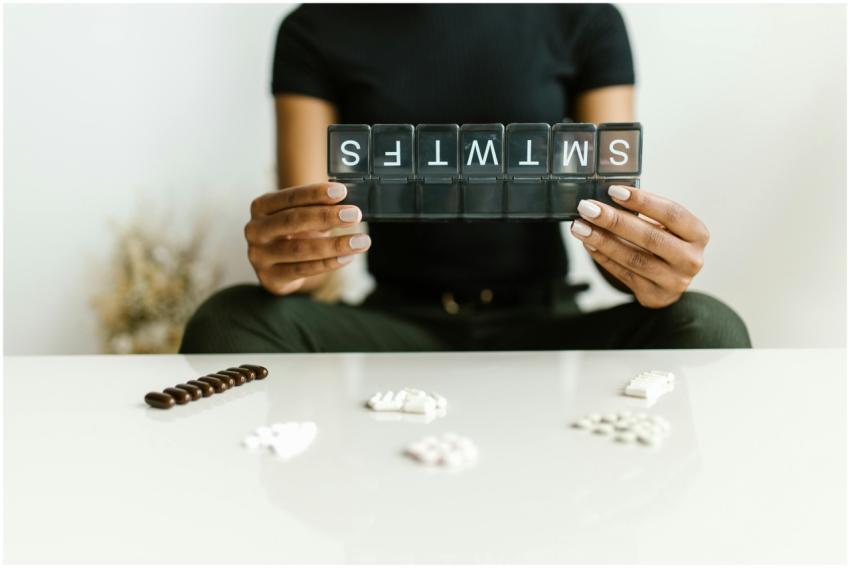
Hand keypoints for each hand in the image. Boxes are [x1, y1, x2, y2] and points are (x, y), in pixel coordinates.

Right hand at [244, 182, 369, 294]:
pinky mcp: (270, 278)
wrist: (277, 267)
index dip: (315, 193)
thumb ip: (319, 209)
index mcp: (261, 206)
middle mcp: (255, 230)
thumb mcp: (302, 217)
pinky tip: (347, 257)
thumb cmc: (294, 234)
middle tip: (355, 215)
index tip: (342, 192)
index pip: (289, 197)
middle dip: (326, 216)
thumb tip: (349, 206)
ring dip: (334, 245)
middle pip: (293, 221)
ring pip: (300, 249)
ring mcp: (259, 255)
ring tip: (361, 241)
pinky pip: (302, 270)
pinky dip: (327, 263)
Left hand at [569, 185, 708, 307]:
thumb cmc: (665, 242)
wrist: (670, 279)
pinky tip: (587, 243)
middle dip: (614, 221)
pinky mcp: (654, 295)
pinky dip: (602, 257)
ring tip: (579, 226)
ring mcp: (674, 281)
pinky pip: (623, 274)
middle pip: (650, 237)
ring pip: (634, 259)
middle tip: (587, 208)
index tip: (613, 190)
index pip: (671, 213)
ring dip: (602, 240)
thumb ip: (643, 212)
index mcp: (697, 234)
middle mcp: (691, 259)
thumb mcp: (665, 225)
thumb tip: (605, 197)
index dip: (642, 201)